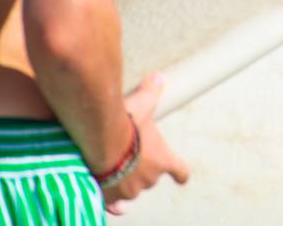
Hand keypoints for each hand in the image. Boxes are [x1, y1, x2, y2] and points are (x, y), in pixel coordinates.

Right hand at [102, 72, 188, 213]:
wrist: (101, 142)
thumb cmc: (127, 123)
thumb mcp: (143, 103)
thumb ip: (151, 92)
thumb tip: (159, 78)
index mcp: (162, 160)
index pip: (180, 171)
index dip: (180, 172)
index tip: (181, 175)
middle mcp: (148, 179)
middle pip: (151, 177)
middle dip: (143, 166)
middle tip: (131, 150)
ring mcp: (129, 191)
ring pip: (131, 189)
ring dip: (126, 179)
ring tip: (115, 163)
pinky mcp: (109, 197)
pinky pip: (114, 204)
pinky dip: (113, 202)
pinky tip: (112, 199)